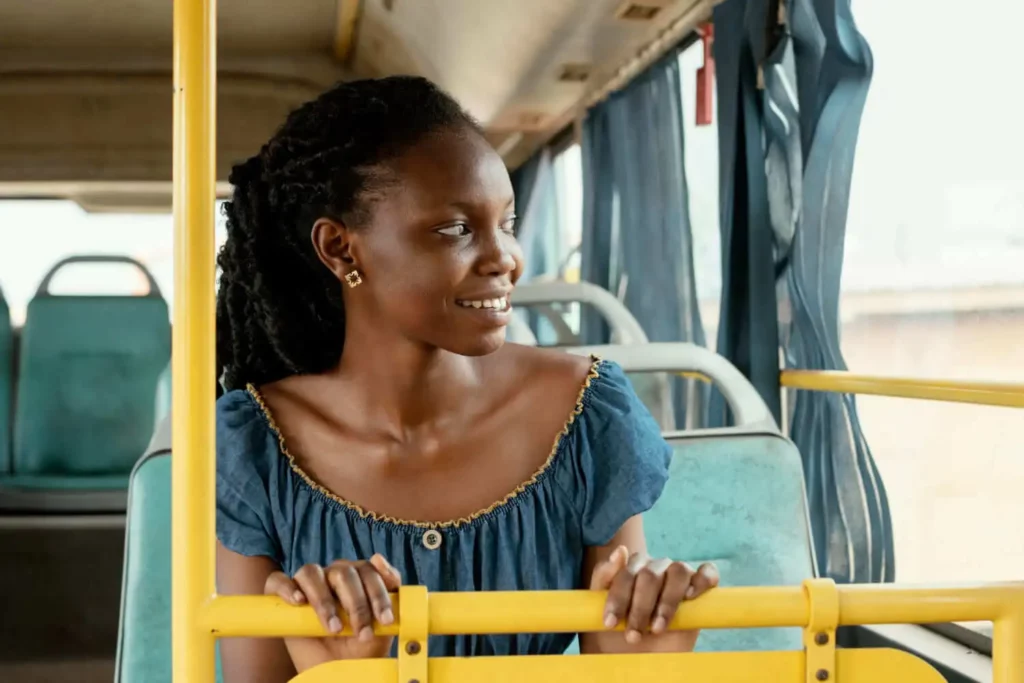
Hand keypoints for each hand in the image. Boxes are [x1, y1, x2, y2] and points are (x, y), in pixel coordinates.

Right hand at [264, 553, 400, 659]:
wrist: (340, 671)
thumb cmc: (361, 646)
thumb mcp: (382, 624)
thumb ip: (390, 589)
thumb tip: (377, 557)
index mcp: (358, 575)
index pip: (368, 570)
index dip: (378, 595)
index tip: (385, 620)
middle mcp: (333, 574)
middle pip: (343, 572)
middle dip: (357, 605)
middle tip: (362, 633)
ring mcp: (308, 584)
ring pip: (311, 572)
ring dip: (324, 600)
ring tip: (333, 628)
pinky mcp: (284, 597)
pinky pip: (277, 581)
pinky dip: (286, 587)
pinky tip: (298, 601)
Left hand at [590, 545, 718, 649]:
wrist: (640, 662)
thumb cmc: (618, 634)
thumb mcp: (600, 609)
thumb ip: (604, 576)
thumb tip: (620, 551)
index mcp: (632, 568)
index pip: (627, 570)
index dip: (618, 597)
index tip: (610, 622)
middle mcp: (656, 569)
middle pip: (651, 574)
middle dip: (640, 607)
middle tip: (634, 636)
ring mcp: (678, 579)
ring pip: (678, 572)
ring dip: (667, 602)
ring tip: (658, 628)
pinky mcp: (701, 592)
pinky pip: (707, 573)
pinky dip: (702, 580)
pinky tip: (690, 596)